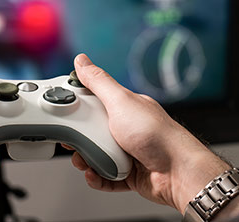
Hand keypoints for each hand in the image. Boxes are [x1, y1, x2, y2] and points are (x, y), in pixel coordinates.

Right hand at [69, 54, 231, 212]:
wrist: (176, 171)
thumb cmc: (156, 134)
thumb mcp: (120, 101)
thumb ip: (98, 82)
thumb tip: (82, 60)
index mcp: (124, 107)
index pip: (93, 102)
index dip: (76, 108)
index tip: (62, 113)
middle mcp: (126, 128)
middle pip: (91, 132)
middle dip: (78, 139)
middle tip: (72, 142)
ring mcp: (128, 152)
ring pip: (96, 156)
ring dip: (85, 161)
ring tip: (84, 161)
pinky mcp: (129, 173)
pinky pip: (105, 176)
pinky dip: (97, 177)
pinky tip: (94, 174)